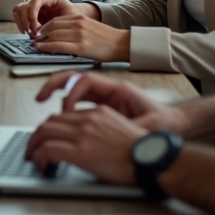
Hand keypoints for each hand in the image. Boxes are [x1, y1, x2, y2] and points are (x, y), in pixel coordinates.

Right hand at [11, 0, 99, 35]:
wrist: (73, 16)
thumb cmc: (72, 15)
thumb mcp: (69, 18)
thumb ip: (56, 23)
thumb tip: (42, 32)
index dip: (32, 14)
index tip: (34, 27)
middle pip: (25, 5)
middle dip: (26, 21)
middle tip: (32, 33)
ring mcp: (33, 3)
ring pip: (19, 10)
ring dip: (22, 23)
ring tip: (29, 33)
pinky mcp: (29, 11)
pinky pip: (18, 15)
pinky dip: (20, 24)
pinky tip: (26, 31)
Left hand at [25, 106, 145, 183]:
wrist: (151, 160)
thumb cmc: (140, 152)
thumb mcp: (120, 131)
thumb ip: (101, 129)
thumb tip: (87, 141)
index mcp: (98, 113)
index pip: (64, 115)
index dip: (51, 128)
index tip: (46, 138)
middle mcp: (88, 120)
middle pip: (50, 122)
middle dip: (37, 136)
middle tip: (32, 148)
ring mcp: (83, 134)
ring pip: (44, 133)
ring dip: (33, 145)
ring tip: (31, 157)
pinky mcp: (80, 151)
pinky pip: (48, 150)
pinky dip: (39, 157)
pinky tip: (40, 164)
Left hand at [32, 15, 128, 61]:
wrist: (122, 44)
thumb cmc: (107, 39)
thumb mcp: (90, 27)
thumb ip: (76, 28)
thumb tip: (60, 35)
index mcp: (80, 18)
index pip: (56, 20)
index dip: (44, 27)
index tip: (39, 33)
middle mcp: (78, 24)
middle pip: (52, 27)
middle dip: (41, 34)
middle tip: (35, 39)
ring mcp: (79, 35)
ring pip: (53, 35)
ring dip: (41, 40)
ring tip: (35, 45)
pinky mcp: (80, 46)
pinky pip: (58, 45)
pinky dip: (46, 47)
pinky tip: (40, 48)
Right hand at [35, 71, 185, 133]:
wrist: (174, 124)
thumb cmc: (164, 123)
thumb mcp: (148, 127)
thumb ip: (129, 129)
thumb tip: (113, 135)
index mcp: (119, 90)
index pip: (87, 81)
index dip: (72, 94)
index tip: (66, 111)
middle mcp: (109, 90)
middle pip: (75, 79)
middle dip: (55, 84)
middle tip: (40, 96)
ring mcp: (105, 97)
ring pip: (74, 88)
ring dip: (57, 92)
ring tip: (41, 100)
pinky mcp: (103, 106)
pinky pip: (79, 100)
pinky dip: (66, 104)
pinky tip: (59, 115)